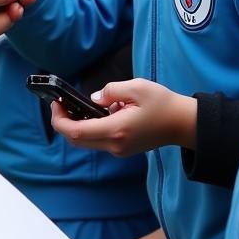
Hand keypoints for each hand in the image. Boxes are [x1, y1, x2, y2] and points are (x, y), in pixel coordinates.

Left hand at [51, 79, 196, 156]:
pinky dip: (89, 127)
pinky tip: (95, 112)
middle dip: (63, 122)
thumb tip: (94, 98)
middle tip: (60, 103)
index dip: (60, 120)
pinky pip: (98, 140)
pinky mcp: (122, 149)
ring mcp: (118, 150)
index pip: (76, 132)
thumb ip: (111, 91)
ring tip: (75, 105)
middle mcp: (114, 145)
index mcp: (116, 130)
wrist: (183, 124)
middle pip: (77, 140)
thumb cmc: (162, 104)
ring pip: (86, 142)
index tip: (56, 103)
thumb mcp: (136, 87)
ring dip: (76, 125)